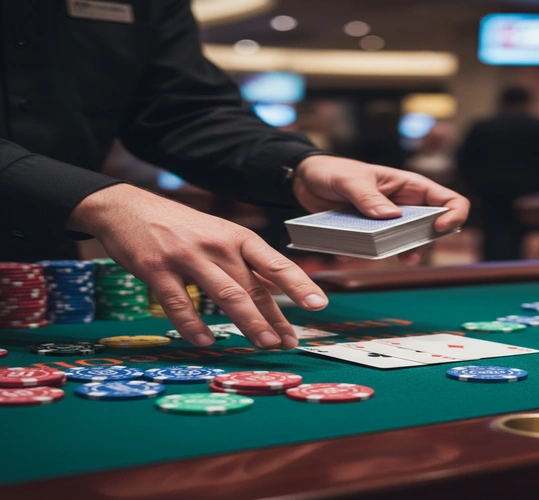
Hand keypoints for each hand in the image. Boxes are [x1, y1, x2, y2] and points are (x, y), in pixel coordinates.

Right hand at [67, 184, 327, 348]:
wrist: (126, 207)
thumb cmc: (181, 228)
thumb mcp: (219, 236)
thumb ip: (245, 264)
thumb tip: (278, 295)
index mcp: (237, 236)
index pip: (274, 263)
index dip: (299, 284)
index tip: (319, 304)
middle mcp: (217, 245)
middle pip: (252, 285)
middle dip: (274, 317)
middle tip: (289, 342)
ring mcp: (187, 257)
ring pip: (224, 294)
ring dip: (247, 322)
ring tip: (264, 343)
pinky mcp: (156, 269)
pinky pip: (179, 303)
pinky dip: (193, 325)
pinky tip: (205, 340)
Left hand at [293, 156, 469, 263]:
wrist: (305, 182)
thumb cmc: (332, 171)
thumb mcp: (350, 180)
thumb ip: (368, 197)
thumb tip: (390, 216)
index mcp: (409, 186)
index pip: (448, 200)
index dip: (453, 216)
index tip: (439, 229)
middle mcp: (405, 205)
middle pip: (432, 229)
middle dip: (425, 243)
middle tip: (409, 256)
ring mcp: (389, 222)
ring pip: (408, 243)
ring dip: (400, 253)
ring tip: (384, 258)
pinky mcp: (372, 235)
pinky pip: (381, 250)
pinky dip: (372, 256)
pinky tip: (354, 254)